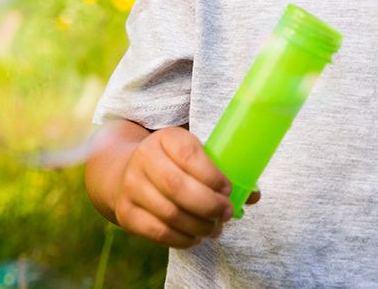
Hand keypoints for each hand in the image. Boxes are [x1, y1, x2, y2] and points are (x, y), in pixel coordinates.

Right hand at [114, 126, 250, 248]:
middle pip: (177, 187)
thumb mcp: (189, 153)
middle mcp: (143, 159)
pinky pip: (158, 232)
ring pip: (170, 213)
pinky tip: (195, 238)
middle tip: (227, 213)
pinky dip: (182, 239)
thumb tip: (254, 195)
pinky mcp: (126, 213)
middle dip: (209, 205)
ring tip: (214, 228)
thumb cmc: (172, 162)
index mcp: (165, 138)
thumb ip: (219, 169)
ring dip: (199, 226)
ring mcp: (131, 187)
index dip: (212, 175)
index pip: (189, 154)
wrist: (123, 171)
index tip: (229, 189)